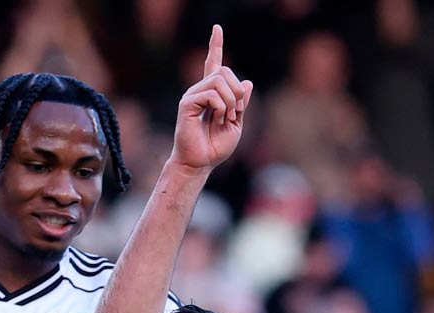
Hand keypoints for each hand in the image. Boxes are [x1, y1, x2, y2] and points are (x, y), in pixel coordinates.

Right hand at [171, 25, 253, 171]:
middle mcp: (200, 90)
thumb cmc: (216, 147)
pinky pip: (212, 94)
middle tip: (235, 113)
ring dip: (231, 102)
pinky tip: (217, 119)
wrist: (201, 162)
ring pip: (220, 81)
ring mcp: (193, 95)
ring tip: (225, 118)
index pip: (213, 64)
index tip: (217, 28)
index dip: (216, 45)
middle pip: (225, 71)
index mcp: (212, 93)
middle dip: (238, 92)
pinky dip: (222, 107)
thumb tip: (246, 82)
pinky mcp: (187, 103)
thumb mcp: (236, 123)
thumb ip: (241, 104)